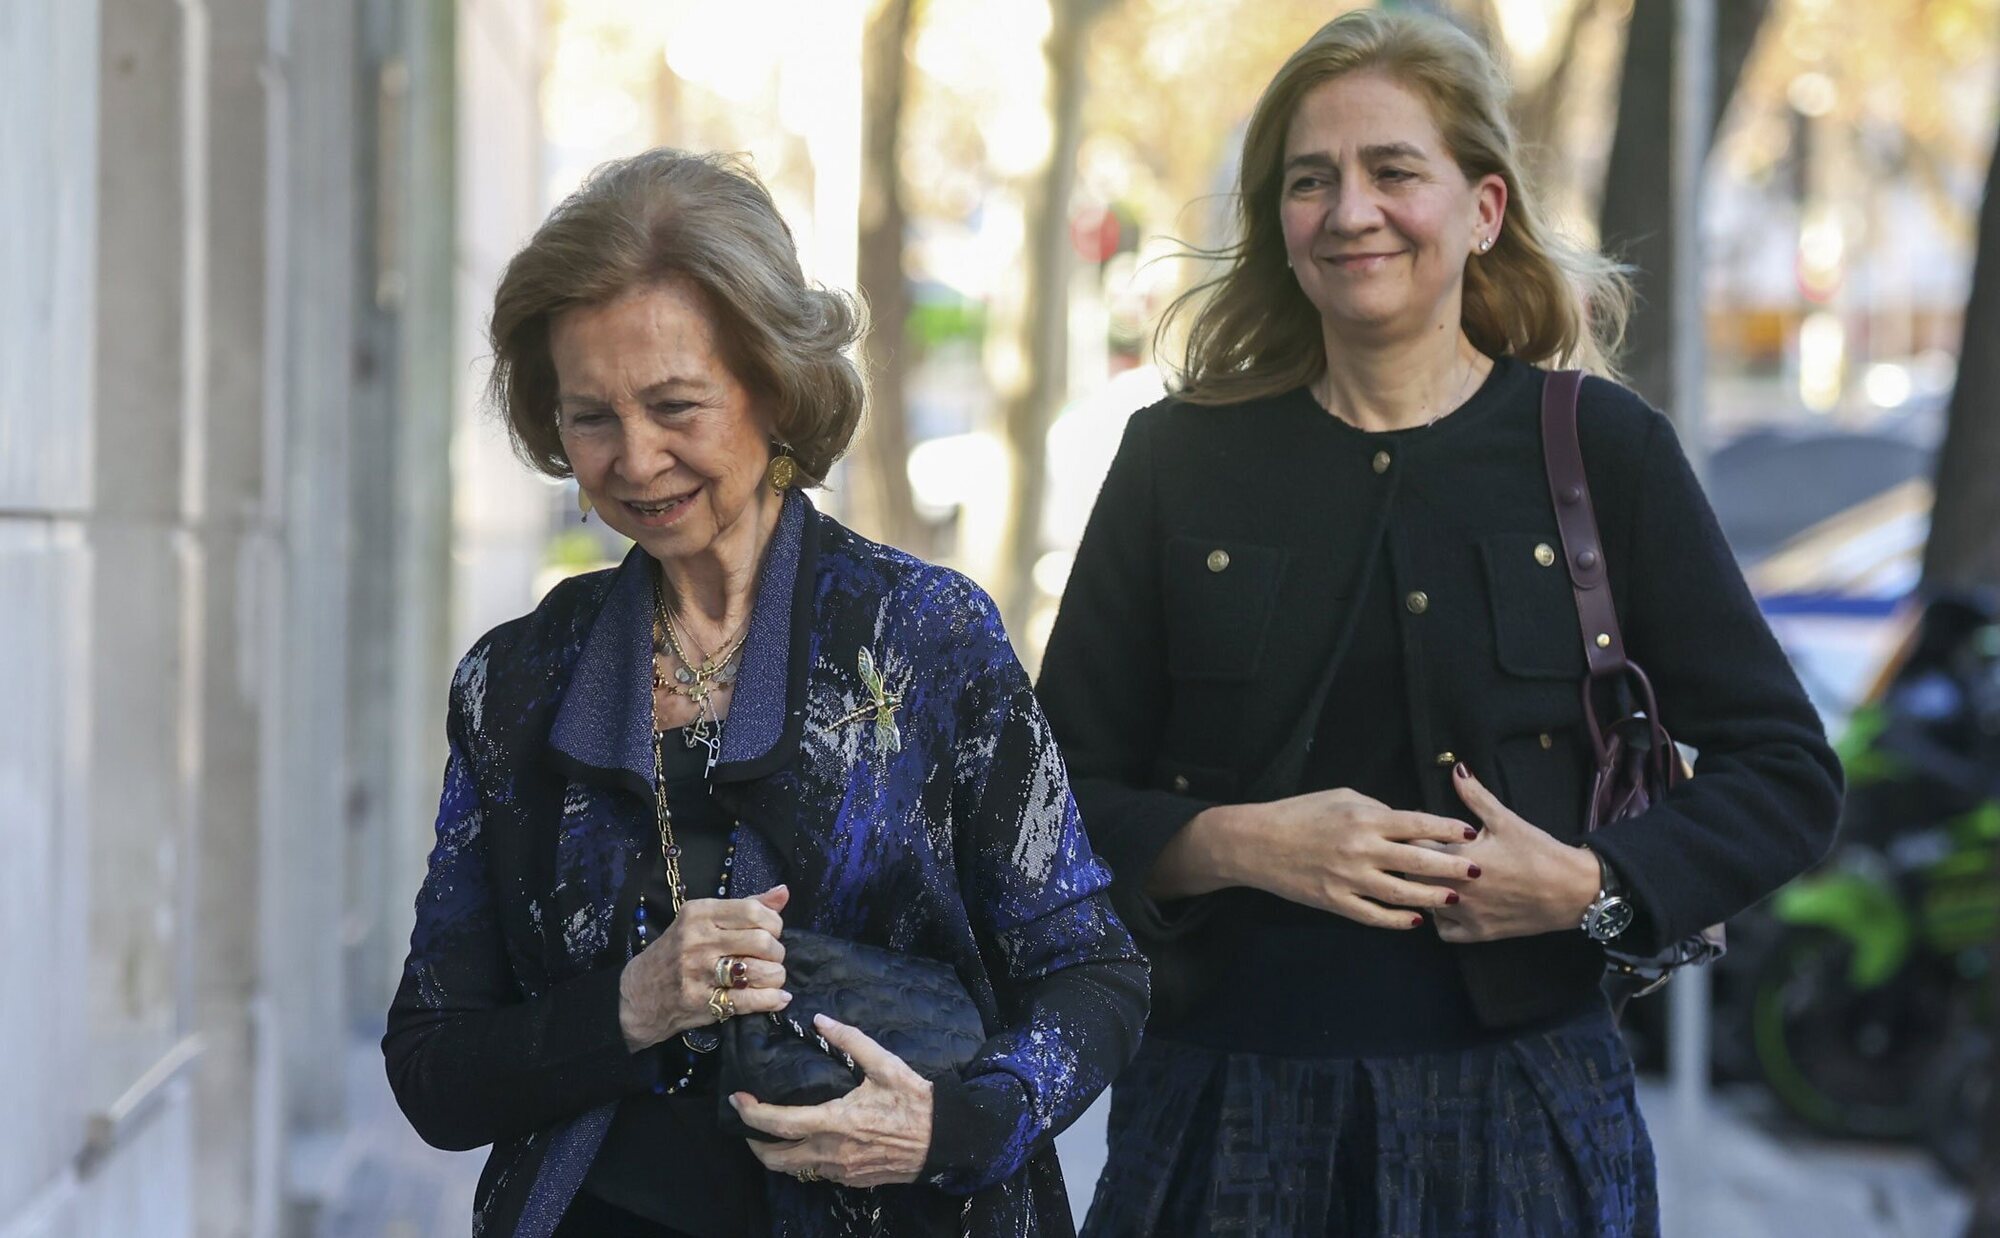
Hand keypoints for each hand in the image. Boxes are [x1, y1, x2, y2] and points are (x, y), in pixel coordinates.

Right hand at [617, 885, 790, 1050]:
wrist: (638, 994)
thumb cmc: (676, 952)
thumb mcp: (702, 921)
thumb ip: (744, 906)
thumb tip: (782, 893)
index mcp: (699, 913)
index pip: (753, 911)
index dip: (774, 923)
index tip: (772, 932)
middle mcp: (698, 940)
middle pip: (762, 941)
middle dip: (776, 951)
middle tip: (771, 957)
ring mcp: (699, 972)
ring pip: (760, 971)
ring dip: (776, 976)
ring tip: (771, 977)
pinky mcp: (703, 1001)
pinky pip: (750, 1000)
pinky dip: (772, 999)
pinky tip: (778, 998)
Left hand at [731, 1014, 933, 1186]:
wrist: (943, 1141)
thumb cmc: (914, 1103)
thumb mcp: (886, 1065)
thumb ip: (850, 1041)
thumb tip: (819, 1020)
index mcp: (834, 1122)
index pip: (779, 1124)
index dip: (752, 1114)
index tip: (738, 1099)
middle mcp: (831, 1152)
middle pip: (776, 1158)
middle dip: (754, 1143)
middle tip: (747, 1122)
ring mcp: (840, 1171)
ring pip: (793, 1171)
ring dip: (776, 1155)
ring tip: (771, 1134)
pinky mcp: (851, 1180)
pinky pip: (815, 1174)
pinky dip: (802, 1162)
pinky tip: (807, 1143)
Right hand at [1230, 788, 1481, 928]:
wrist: (1257, 843)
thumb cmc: (1300, 813)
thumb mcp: (1340, 797)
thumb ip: (1376, 808)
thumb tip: (1407, 821)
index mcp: (1363, 818)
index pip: (1416, 823)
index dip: (1446, 829)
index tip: (1469, 833)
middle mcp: (1360, 848)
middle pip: (1416, 860)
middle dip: (1450, 866)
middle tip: (1477, 871)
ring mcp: (1348, 878)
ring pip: (1400, 893)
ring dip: (1431, 897)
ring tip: (1454, 899)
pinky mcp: (1335, 901)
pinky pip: (1373, 915)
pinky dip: (1397, 920)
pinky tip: (1416, 920)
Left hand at [1429, 766, 1601, 942]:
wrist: (1573, 889)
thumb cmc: (1539, 852)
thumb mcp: (1506, 819)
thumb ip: (1475, 795)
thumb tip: (1456, 769)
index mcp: (1459, 856)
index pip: (1415, 844)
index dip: (1414, 835)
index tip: (1421, 831)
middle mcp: (1457, 888)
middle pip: (1413, 874)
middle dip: (1415, 861)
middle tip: (1426, 853)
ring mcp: (1467, 914)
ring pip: (1426, 903)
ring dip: (1426, 890)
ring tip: (1436, 877)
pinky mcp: (1479, 933)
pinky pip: (1444, 930)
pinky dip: (1442, 919)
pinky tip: (1450, 904)